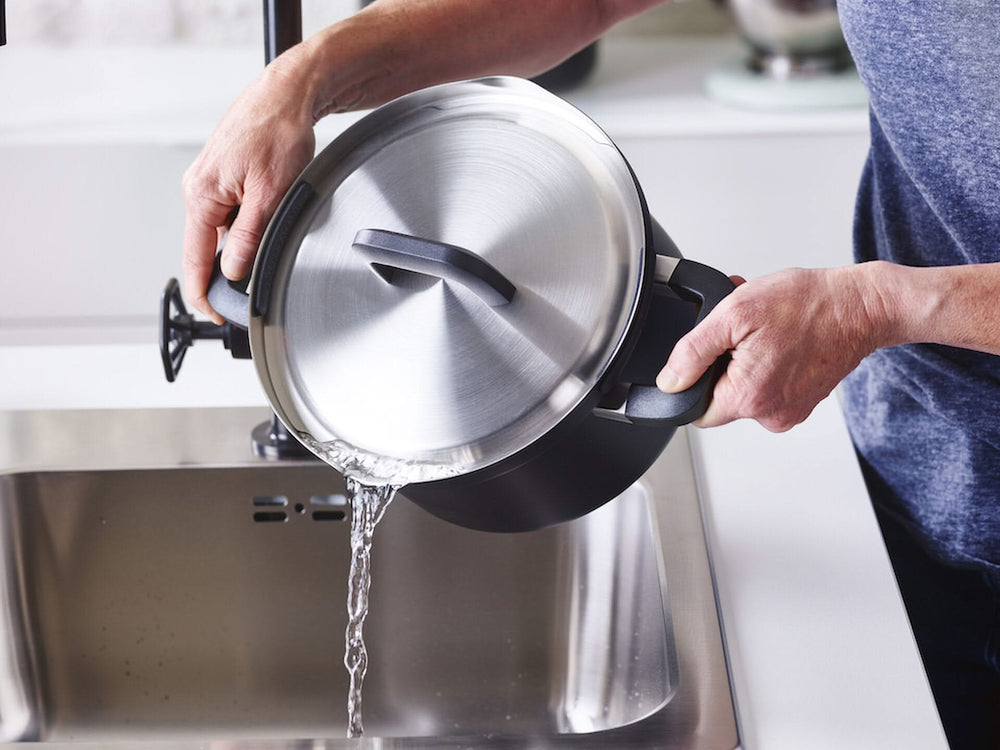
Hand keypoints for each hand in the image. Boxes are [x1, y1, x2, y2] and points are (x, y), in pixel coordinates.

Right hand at [182, 53, 316, 322]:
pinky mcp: (226, 176)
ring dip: (244, 242)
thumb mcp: (269, 194)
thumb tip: (232, 270)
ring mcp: (212, 182)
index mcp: (202, 195)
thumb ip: (248, 237)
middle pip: (207, 247)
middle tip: (254, 290)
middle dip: (228, 271)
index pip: (195, 259)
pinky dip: (248, 224)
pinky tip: (269, 213)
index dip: (205, 294)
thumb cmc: (277, 131)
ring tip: (272, 229)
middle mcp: (200, 189)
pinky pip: (232, 212)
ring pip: (223, 230)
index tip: (216, 316)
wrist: (288, 95)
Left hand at [656, 266, 888, 431]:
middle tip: (741, 333)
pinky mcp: (804, 401)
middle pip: (722, 399)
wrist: (861, 306)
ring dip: (746, 360)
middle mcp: (771, 414)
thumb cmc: (807, 304)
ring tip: (764, 331)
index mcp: (748, 398)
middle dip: (723, 364)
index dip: (694, 380)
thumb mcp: (734, 314)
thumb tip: (669, 381)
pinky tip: (779, 339)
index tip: (708, 355)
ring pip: (747, 391)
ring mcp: (791, 410)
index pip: (696, 410)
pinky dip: (768, 363)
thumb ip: (692, 352)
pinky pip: (771, 387)